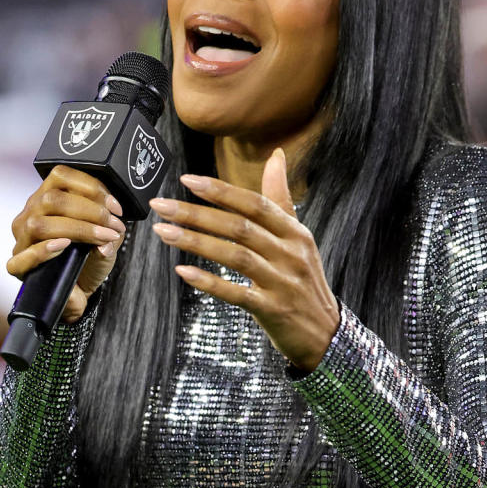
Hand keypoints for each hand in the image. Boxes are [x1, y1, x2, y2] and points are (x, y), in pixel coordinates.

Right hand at [7, 165, 126, 322]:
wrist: (81, 290)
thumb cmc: (90, 259)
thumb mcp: (108, 237)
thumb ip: (111, 228)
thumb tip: (111, 228)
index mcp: (48, 199)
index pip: (61, 176)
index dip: (91, 187)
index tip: (116, 207)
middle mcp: (31, 214)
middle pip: (52, 199)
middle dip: (90, 211)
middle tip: (114, 226)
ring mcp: (22, 240)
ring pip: (39, 224)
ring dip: (77, 229)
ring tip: (102, 238)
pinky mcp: (18, 266)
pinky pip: (22, 256)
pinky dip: (44, 250)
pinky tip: (64, 246)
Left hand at [150, 148, 339, 371]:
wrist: (325, 332)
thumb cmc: (303, 280)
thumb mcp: (299, 238)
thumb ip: (281, 198)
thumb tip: (276, 155)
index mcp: (295, 232)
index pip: (255, 204)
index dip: (221, 191)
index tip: (187, 180)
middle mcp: (290, 254)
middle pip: (239, 227)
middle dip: (196, 214)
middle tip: (161, 206)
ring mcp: (282, 283)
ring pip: (235, 256)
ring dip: (196, 242)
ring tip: (164, 232)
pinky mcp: (272, 310)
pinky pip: (236, 293)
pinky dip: (209, 282)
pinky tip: (183, 272)